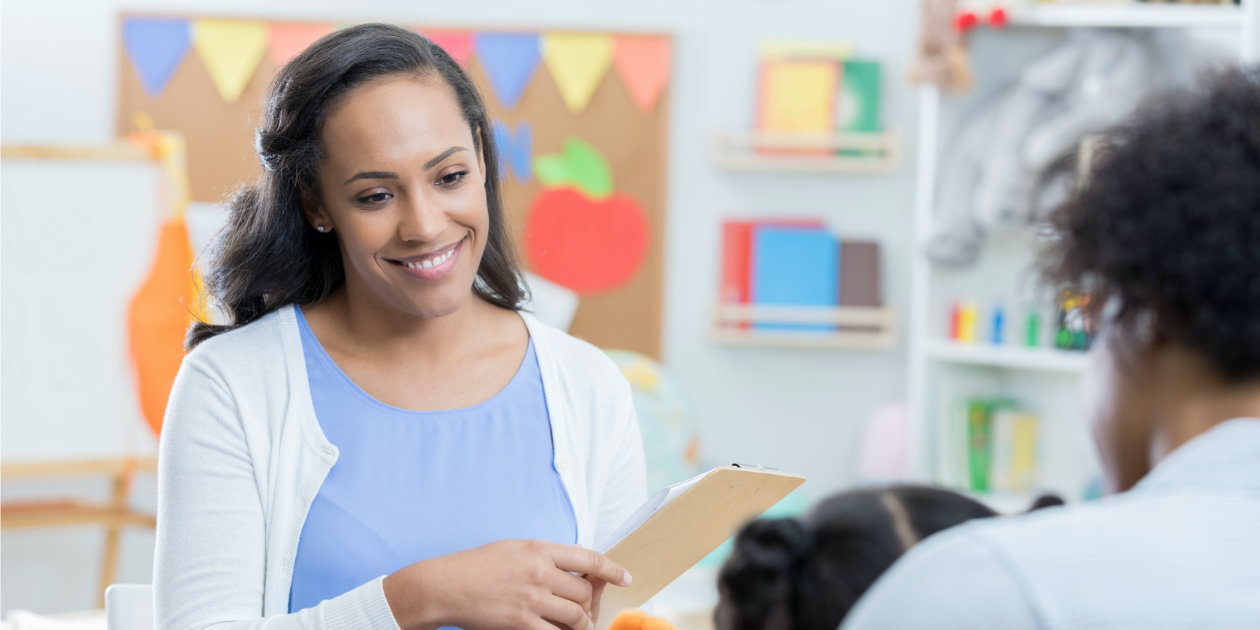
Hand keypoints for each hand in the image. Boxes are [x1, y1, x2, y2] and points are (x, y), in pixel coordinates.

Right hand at [383, 539, 631, 629]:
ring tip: (580, 626)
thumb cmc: (477, 566)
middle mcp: (540, 572)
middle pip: (584, 592)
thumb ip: (545, 557)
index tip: (624, 578)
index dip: (612, 570)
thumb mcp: (514, 549)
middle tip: (588, 611)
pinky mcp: (521, 622)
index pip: (589, 559)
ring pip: (576, 615)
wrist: (445, 585)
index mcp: (539, 549)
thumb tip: (574, 569)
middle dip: (590, 604)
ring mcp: (532, 598)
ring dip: (582, 623)